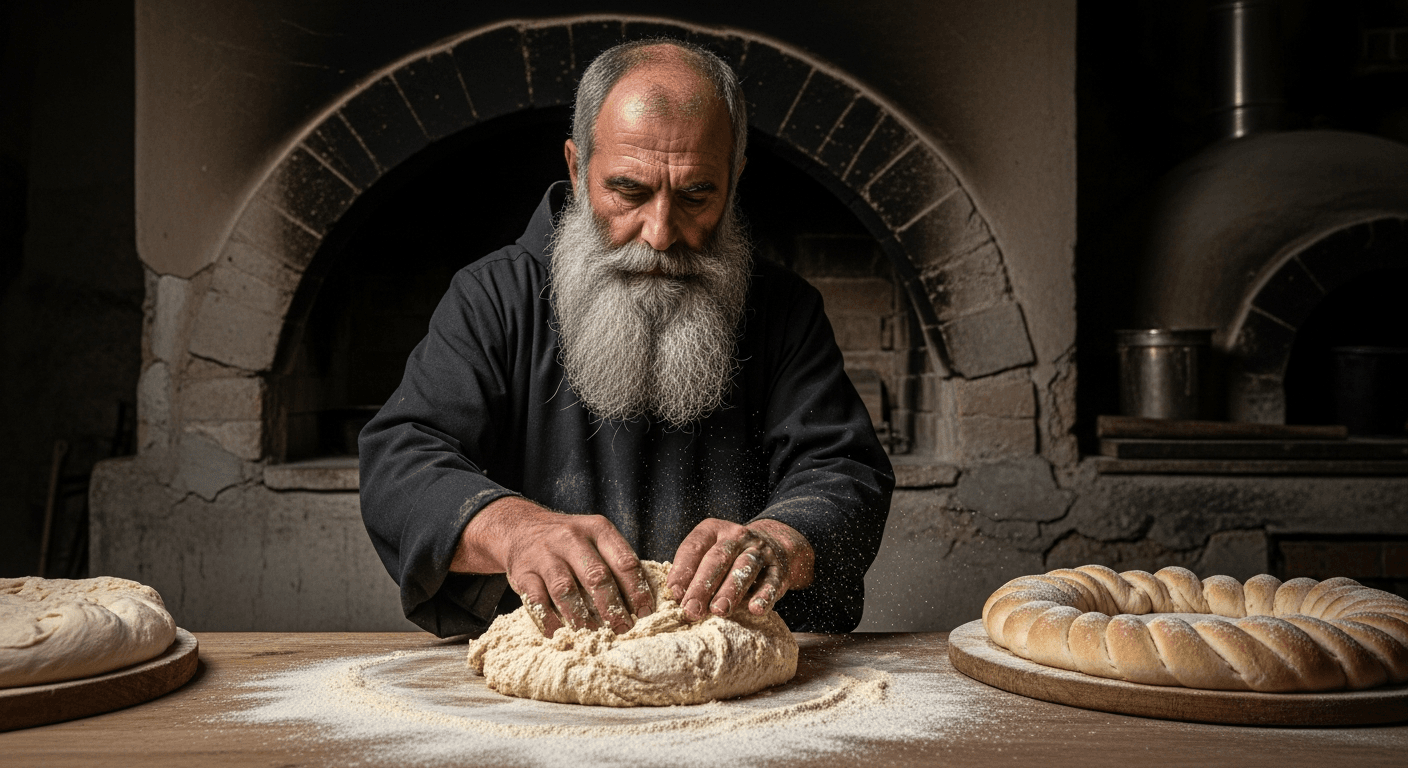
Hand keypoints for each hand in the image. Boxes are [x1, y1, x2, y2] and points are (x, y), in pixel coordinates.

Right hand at [451, 497, 654, 636]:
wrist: (521, 527)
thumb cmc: (569, 542)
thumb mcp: (595, 538)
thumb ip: (616, 563)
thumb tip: (642, 604)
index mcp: (598, 529)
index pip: (624, 561)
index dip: (637, 590)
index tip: (645, 614)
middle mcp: (571, 538)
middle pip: (597, 576)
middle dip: (613, 608)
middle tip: (623, 630)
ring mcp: (544, 554)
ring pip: (566, 590)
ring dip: (582, 618)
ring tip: (595, 637)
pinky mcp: (522, 572)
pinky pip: (537, 601)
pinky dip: (551, 622)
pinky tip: (562, 635)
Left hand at [667, 518, 814, 621]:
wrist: (774, 546)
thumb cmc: (729, 558)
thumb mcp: (709, 553)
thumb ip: (693, 571)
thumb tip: (677, 597)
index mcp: (713, 530)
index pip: (694, 547)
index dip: (683, 570)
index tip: (674, 593)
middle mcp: (736, 536)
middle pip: (718, 558)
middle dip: (703, 585)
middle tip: (691, 609)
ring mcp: (759, 551)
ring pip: (744, 568)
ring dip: (730, 590)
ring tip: (718, 611)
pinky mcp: (778, 569)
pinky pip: (772, 581)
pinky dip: (764, 596)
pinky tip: (755, 609)